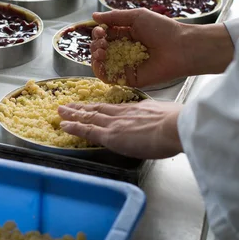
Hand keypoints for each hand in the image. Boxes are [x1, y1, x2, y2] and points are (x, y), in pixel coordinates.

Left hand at [58, 100, 182, 159]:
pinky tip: (64, 126)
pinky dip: (75, 127)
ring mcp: (115, 123)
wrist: (176, 126)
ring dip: (73, 114)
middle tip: (68, 104)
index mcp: (138, 109)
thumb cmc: (178, 124)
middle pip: (98, 108)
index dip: (101, 107)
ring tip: (60, 111)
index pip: (115, 108)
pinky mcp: (110, 135)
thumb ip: (160, 120)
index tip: (93, 106)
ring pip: (89, 116)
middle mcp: (123, 113)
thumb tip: (162, 125)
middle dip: (82, 107)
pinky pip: (88, 130)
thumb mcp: (168, 116)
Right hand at [91, 9, 234, 87]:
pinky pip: (109, 78)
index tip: (100, 31)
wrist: (180, 47)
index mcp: (126, 35)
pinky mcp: (129, 78)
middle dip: (95, 45)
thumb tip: (93, 16)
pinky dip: (99, 71)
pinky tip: (99, 62)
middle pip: (100, 50)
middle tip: (102, 42)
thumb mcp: (136, 16)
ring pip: (101, 64)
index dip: (98, 34)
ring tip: (101, 50)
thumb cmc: (162, 29)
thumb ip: (114, 17)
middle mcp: (124, 51)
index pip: (104, 36)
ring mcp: (126, 65)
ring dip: (95, 57)